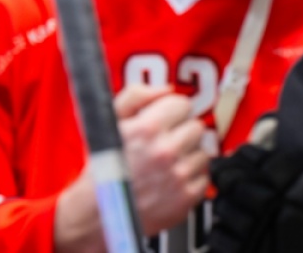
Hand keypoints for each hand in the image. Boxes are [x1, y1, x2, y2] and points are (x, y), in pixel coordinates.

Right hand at [116, 84, 210, 230]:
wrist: (97, 214)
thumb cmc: (103, 167)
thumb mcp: (109, 123)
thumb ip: (136, 96)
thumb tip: (165, 89)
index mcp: (148, 128)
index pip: (183, 104)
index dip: (173, 111)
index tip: (166, 120)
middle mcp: (166, 151)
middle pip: (197, 126)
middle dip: (183, 131)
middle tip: (167, 142)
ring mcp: (178, 176)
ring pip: (204, 151)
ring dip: (189, 155)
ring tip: (168, 163)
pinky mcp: (186, 198)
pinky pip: (206, 177)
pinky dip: (192, 178)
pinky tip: (173, 180)